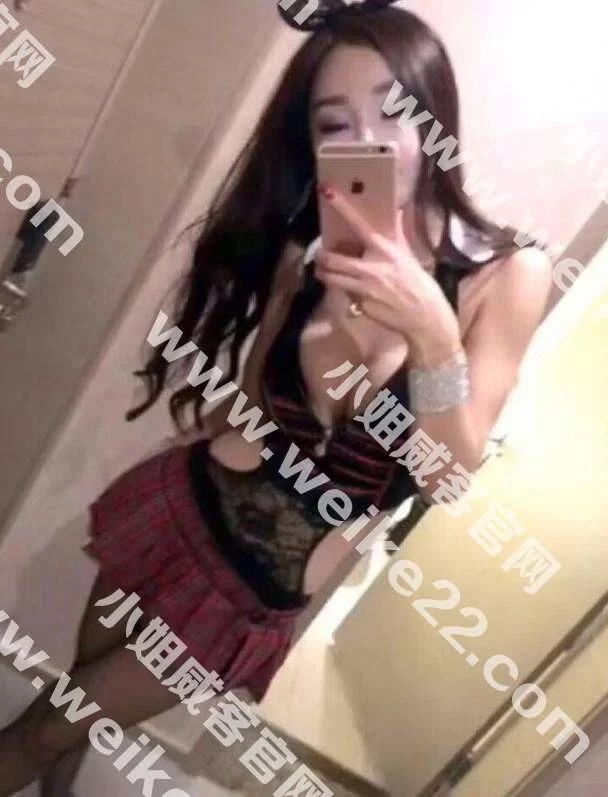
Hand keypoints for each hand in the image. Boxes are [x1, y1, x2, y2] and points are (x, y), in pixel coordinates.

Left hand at [315, 184, 461, 363]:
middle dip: (320, 256)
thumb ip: (397, 234)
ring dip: (323, 273)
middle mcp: (372, 269)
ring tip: (324, 270)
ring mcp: (364, 290)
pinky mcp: (360, 306)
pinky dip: (343, 291)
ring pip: (331, 278)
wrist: (425, 316)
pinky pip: (345, 295)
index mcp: (386, 251)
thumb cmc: (417, 282)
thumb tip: (396, 210)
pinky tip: (349, 290)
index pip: (360, 225)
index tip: (327, 191)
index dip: (342, 207)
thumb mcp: (407, 255)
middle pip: (332, 260)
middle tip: (319, 253)